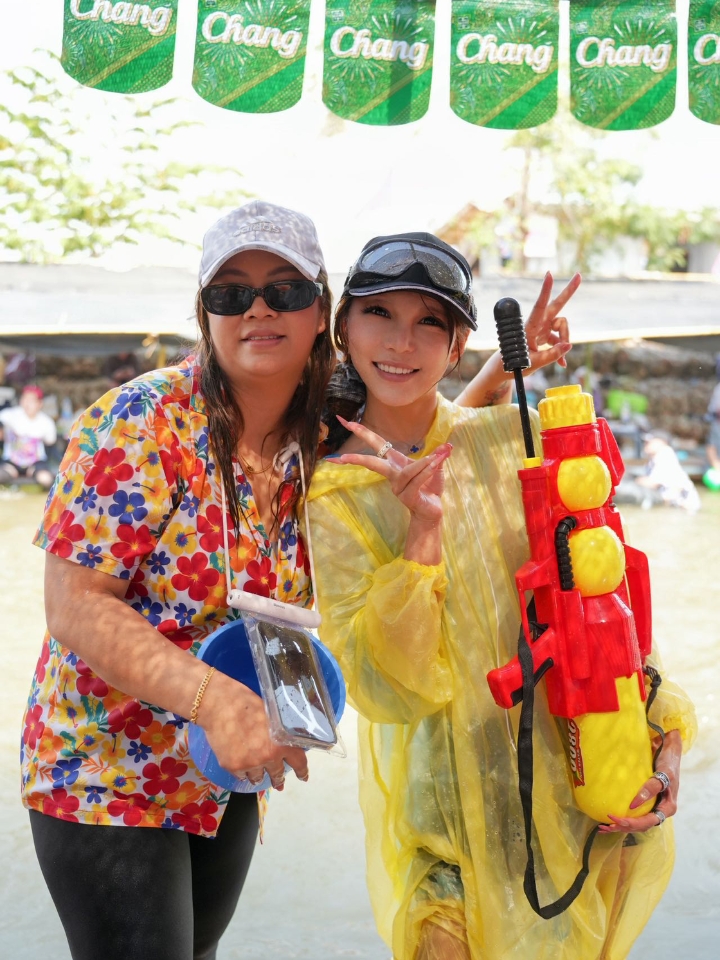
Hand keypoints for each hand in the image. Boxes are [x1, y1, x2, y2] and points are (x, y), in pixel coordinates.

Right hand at [199, 670, 308, 788]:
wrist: (219, 704)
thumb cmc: (246, 703)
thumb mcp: (271, 716)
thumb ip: (278, 733)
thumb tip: (283, 744)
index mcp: (283, 741)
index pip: (298, 762)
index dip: (302, 771)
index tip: (303, 777)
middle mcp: (269, 756)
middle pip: (277, 774)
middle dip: (278, 778)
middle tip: (278, 782)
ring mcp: (251, 763)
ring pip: (258, 777)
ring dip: (258, 774)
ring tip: (256, 770)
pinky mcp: (233, 767)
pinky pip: (241, 775)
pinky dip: (242, 770)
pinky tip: (240, 762)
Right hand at [335, 417, 451, 524]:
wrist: (433, 510)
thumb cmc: (429, 487)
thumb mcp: (435, 467)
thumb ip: (438, 455)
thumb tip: (449, 445)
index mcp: (394, 463)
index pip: (376, 444)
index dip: (362, 432)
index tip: (345, 422)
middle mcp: (392, 475)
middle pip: (372, 462)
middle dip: (357, 458)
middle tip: (341, 456)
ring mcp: (398, 487)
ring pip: (406, 471)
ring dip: (423, 464)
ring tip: (437, 458)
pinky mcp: (407, 497)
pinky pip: (415, 480)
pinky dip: (426, 471)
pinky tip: (434, 465)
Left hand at [523, 271, 580, 373]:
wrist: (506, 369)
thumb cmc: (515, 364)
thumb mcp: (534, 363)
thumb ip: (552, 355)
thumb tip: (569, 346)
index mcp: (530, 328)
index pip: (539, 306)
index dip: (545, 290)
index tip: (549, 274)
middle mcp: (538, 324)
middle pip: (556, 305)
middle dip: (568, 291)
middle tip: (579, 276)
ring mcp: (542, 329)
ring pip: (562, 327)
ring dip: (565, 339)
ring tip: (561, 358)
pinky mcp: (545, 336)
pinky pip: (559, 340)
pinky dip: (561, 351)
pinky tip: (562, 364)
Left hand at [598, 729, 681, 833]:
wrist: (669, 752)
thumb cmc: (668, 763)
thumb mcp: (664, 775)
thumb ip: (652, 788)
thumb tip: (634, 805)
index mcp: (667, 808)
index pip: (648, 822)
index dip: (632, 823)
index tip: (617, 819)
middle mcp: (660, 810)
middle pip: (641, 825)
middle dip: (624, 827)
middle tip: (606, 826)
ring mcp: (653, 807)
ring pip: (637, 822)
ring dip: (621, 826)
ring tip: (604, 827)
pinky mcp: (646, 802)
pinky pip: (634, 813)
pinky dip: (623, 817)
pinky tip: (609, 820)